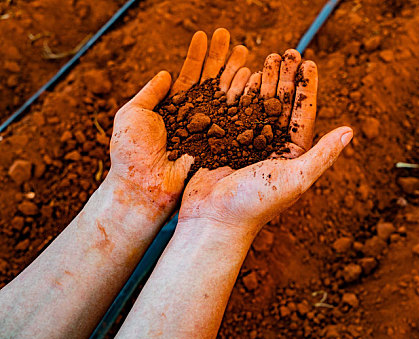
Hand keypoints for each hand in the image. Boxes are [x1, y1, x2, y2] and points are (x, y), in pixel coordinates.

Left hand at [108, 29, 249, 216]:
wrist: (145, 186)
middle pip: (212, 82)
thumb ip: (151, 93)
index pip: (188, 76)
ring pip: (226, 97)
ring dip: (235, 74)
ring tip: (245, 52)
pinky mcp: (220, 145)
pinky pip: (234, 119)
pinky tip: (250, 80)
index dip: (197, 56)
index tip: (205, 35)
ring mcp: (209, 131)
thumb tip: (165, 72)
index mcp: (173, 108)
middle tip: (232, 39)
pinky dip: (241, 99)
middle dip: (222, 59)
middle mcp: (194, 117)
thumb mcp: (133, 113)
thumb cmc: (131, 152)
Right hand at [178, 50, 352, 240]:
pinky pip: (234, 110)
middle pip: (281, 104)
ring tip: (267, 57)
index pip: (303, 114)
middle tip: (288, 51)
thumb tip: (350, 131)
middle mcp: (271, 146)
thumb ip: (323, 155)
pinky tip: (242, 73)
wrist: (214, 219)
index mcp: (292, 154)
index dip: (307, 88)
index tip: (309, 63)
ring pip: (258, 103)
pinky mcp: (224, 140)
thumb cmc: (256, 204)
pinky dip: (239, 91)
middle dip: (285, 77)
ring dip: (264, 79)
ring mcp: (246, 141)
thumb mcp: (296, 178)